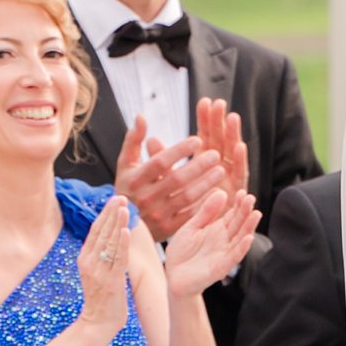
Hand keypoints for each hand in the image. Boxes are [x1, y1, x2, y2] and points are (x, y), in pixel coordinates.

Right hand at [75, 194, 133, 332]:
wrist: (97, 324)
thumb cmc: (101, 299)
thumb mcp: (96, 272)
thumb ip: (101, 255)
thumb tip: (111, 235)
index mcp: (85, 258)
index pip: (95, 231)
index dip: (105, 214)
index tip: (114, 200)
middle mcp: (89, 262)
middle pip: (101, 232)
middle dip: (111, 213)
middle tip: (120, 197)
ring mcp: (99, 272)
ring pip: (109, 242)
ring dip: (117, 223)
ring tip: (124, 207)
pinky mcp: (111, 281)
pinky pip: (117, 259)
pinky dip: (121, 244)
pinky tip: (125, 231)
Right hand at [118, 98, 253, 244]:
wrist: (124, 222)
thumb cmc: (128, 187)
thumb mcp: (125, 164)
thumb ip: (134, 140)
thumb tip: (141, 116)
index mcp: (135, 179)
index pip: (159, 162)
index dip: (179, 150)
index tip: (198, 139)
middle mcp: (145, 198)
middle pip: (176, 179)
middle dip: (198, 166)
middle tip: (216, 154)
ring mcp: (157, 215)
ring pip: (186, 197)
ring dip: (206, 183)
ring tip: (221, 170)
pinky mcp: (168, 229)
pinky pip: (191, 215)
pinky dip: (205, 203)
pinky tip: (218, 191)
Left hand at [162, 180, 259, 300]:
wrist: (173, 277)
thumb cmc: (182, 252)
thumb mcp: (191, 227)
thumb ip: (206, 212)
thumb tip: (221, 192)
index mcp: (218, 229)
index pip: (233, 214)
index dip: (238, 204)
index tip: (242, 192)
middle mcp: (224, 241)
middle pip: (239, 224)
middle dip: (246, 212)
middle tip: (251, 198)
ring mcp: (224, 254)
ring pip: (240, 239)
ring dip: (249, 228)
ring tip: (256, 214)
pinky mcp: (220, 268)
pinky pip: (233, 257)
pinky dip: (241, 248)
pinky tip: (248, 238)